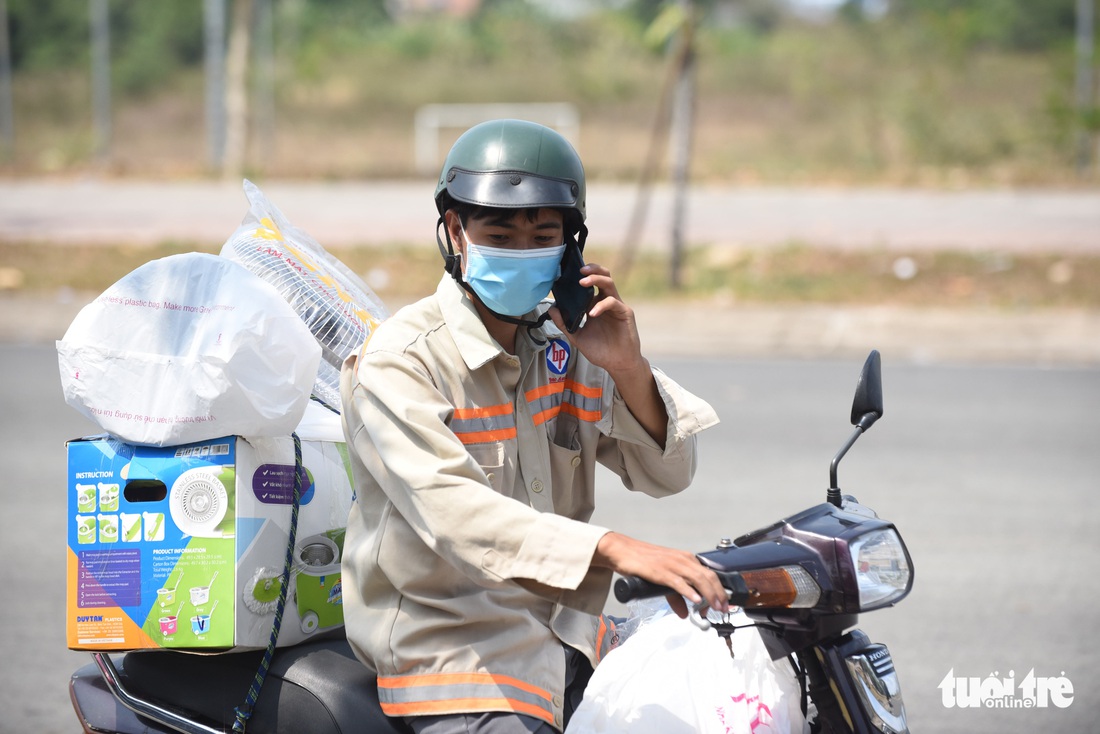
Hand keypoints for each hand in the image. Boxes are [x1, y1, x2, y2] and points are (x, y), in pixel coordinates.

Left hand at [549, 263, 669, 445]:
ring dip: (596, 279)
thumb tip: (552, 309)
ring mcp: (617, 306)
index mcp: (596, 305)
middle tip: (579, 270)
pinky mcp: (625, 313)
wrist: (617, 364)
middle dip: (592, 269)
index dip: (581, 277)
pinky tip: (592, 313)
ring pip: (609, 283)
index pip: (591, 284)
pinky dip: (601, 305)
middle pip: (603, 276)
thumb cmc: (601, 350)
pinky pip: (613, 302)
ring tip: (583, 282)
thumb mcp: (577, 337)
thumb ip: (564, 324)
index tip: (567, 274)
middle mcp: (607, 302)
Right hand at [593, 532, 728, 619]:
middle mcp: (682, 559)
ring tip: (715, 607)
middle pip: (708, 576)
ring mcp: (672, 564)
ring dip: (709, 594)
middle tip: (725, 608)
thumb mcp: (663, 578)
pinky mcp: (660, 571)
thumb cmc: (643, 562)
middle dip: (719, 594)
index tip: (725, 603)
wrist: (623, 550)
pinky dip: (689, 591)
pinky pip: (678, 582)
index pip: (709, 574)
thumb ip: (675, 596)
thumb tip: (684, 614)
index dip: (720, 589)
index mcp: (686, 559)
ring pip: (697, 578)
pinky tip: (696, 599)